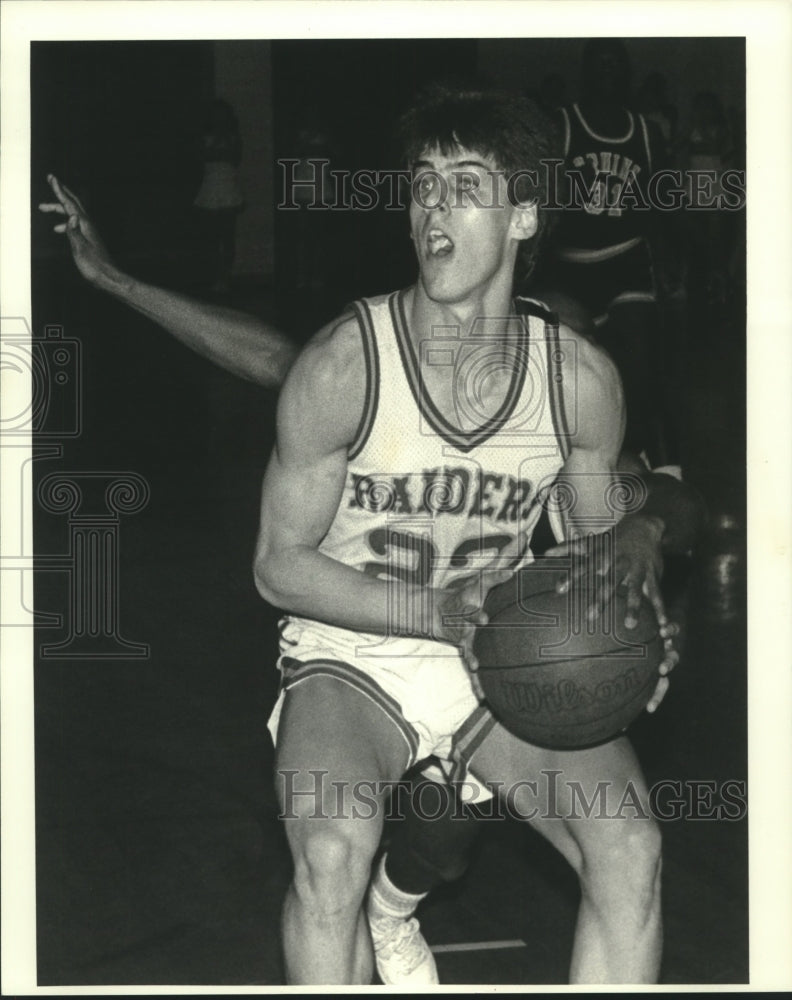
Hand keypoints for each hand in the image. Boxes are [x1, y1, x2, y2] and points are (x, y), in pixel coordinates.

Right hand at [38, 175, 117, 287]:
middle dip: (60, 193)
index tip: (51, 177)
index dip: (59, 190)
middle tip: (50, 181)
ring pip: (71, 214)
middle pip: (72, 203)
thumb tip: (72, 215)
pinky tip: (57, 229)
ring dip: (58, 209)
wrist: (107, 278)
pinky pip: (73, 225)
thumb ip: (74, 232)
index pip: (70, 203)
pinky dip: (64, 223)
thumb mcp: (80, 249)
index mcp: (84, 224)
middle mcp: (87, 225)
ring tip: (43, 209)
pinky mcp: (88, 238)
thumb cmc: (94, 266)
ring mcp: (88, 231)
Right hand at [433, 568, 511, 699]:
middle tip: (475, 660)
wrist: (440, 611)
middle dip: (471, 650)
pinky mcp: (466, 653)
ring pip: (469, 657)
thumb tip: (513, 572)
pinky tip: (483, 697)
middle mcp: (464, 629)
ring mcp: (464, 643)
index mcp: (467, 611)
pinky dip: (476, 683)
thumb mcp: (478, 583)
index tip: (483, 619)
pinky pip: (471, 670)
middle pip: (467, 639)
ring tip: (478, 681)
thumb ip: (495, 578)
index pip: (470, 612)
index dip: (475, 615)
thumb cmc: (466, 595)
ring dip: (473, 668)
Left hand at [545, 514, 679, 710]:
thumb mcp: (591, 542)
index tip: (558, 589)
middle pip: (609, 582)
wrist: (645, 526)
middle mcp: (620, 563)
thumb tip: (546, 553)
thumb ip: (569, 548)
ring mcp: (638, 569)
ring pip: (636, 590)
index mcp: (603, 556)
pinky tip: (662, 624)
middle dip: (601, 599)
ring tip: (630, 625)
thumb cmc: (613, 539)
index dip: (571, 577)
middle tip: (591, 617)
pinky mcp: (653, 575)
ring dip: (634, 607)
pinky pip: (657, 594)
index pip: (584, 567)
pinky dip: (660, 608)